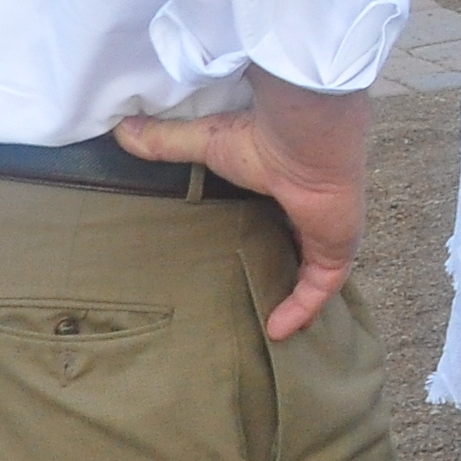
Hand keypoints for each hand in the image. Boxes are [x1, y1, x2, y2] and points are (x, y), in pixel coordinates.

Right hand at [115, 69, 369, 338]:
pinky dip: (301, 308)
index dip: (270, 227)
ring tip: (270, 321)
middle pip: (302, 243)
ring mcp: (329, 229)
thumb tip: (122, 130)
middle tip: (258, 289)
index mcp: (289, 182)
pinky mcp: (337, 248)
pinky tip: (277, 331)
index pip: (284, 210)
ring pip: (316, 269)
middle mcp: (314, 207)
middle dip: (286, 264)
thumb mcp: (206, 142)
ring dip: (298, 293)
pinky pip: (321, 287)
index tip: (246, 246)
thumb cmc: (260, 136)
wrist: (303, 137)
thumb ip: (167, 141)